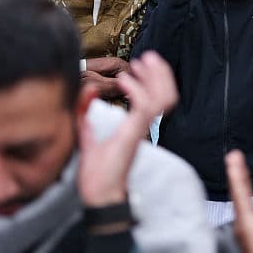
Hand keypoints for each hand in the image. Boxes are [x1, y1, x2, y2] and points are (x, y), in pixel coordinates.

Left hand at [78, 52, 176, 207]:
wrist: (98, 195)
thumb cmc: (96, 173)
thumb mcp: (87, 135)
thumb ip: (86, 112)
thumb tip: (88, 90)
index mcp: (135, 126)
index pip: (155, 98)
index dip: (151, 79)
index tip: (137, 65)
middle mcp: (142, 127)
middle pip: (165, 94)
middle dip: (160, 73)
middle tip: (148, 57)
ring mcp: (140, 130)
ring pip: (161, 97)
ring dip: (155, 77)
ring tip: (142, 62)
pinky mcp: (134, 134)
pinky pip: (145, 107)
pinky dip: (136, 90)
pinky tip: (124, 81)